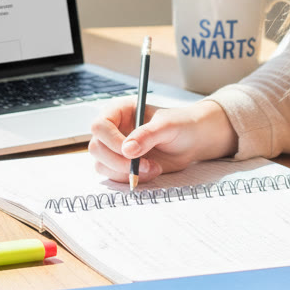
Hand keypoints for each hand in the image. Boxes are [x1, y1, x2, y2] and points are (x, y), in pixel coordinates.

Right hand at [88, 96, 238, 183]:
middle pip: (96, 148)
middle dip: (119, 161)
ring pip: (102, 165)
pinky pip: (114, 176)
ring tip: (153, 167)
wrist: (193, 140)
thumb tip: (127, 149)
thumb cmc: (181, 125)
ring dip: (126, 172)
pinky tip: (151, 170)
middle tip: (144, 164)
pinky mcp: (121, 164)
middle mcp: (113, 129)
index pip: (100, 126)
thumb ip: (147, 135)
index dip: (111, 141)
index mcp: (119, 111)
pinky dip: (131, 178)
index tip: (131, 151)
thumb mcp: (167, 126)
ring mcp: (115, 147)